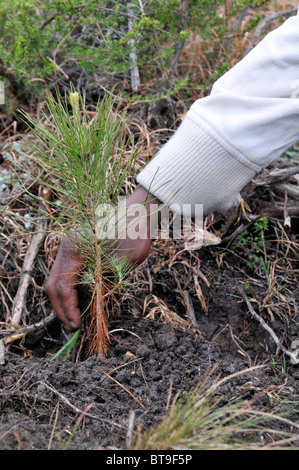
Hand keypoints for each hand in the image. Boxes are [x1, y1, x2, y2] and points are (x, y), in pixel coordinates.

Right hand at [45, 185, 161, 330]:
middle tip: (72, 327)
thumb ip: (104, 286)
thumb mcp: (122, 265)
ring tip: (74, 317)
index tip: (76, 325)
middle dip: (61, 308)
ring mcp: (69, 246)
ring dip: (63, 300)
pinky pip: (65, 272)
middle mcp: (66, 247)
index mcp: (74, 250)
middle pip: (53, 284)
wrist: (138, 213)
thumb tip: (93, 308)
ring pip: (56, 279)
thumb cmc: (133, 235)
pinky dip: (68, 289)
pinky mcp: (76, 248)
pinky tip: (78, 300)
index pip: (62, 287)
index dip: (68, 309)